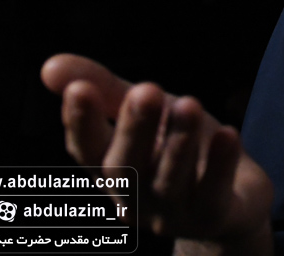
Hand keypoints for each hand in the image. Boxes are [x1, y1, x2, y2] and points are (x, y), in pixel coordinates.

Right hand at [41, 55, 272, 252]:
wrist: (235, 197)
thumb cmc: (177, 147)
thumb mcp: (146, 112)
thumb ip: (105, 90)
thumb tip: (49, 65)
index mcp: (111, 166)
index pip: (86, 149)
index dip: (80, 123)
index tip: (80, 89)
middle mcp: (134, 195)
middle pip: (125, 168)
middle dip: (133, 129)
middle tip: (146, 90)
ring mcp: (171, 213)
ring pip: (168, 182)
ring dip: (177, 143)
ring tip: (189, 104)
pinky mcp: (210, 218)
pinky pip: (211, 195)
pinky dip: (219, 166)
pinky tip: (228, 134)